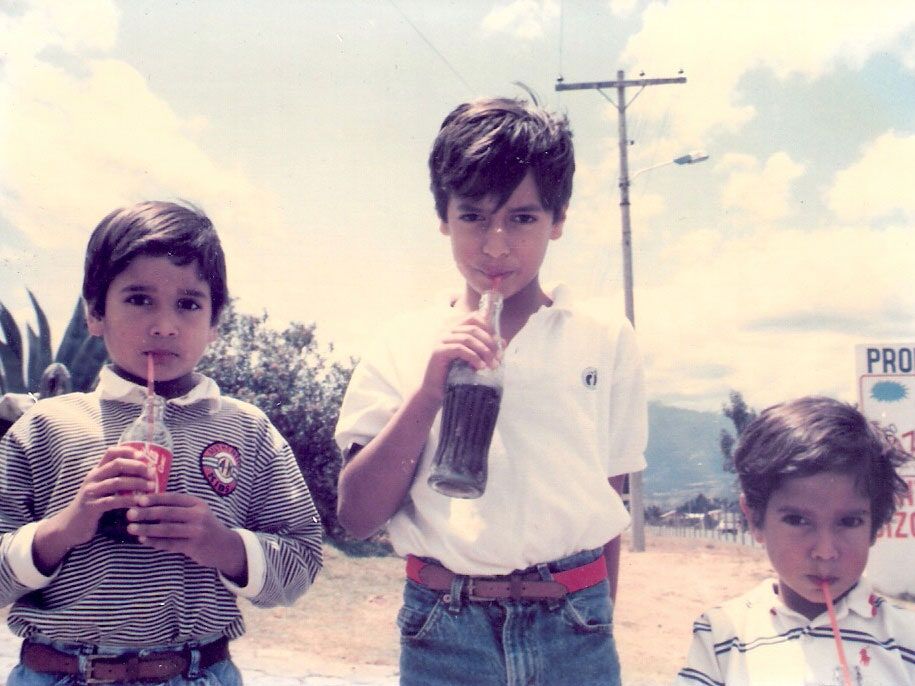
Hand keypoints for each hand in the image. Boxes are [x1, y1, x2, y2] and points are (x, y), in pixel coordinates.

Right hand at [56, 446, 155, 545]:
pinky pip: (112, 501)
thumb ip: (116, 479)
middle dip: (137, 467)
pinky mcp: (91, 507)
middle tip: (152, 473)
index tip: (145, 456)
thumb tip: (144, 473)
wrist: (70, 526)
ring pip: (116, 482)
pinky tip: (139, 502)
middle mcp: (93, 478)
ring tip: (151, 487)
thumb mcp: (102, 489)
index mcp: (96, 471)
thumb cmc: (92, 506)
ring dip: (137, 483)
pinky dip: (128, 500)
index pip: (111, 452)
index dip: (128, 451)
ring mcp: (91, 492)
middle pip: (117, 464)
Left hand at [127, 493, 246, 583]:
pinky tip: (143, 541)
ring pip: (167, 529)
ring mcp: (197, 530)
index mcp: (196, 503)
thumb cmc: (204, 527)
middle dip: (147, 513)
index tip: (138, 499)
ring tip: (131, 529)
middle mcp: (198, 514)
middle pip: (168, 512)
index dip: (155, 498)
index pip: (173, 498)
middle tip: (130, 513)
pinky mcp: (195, 546)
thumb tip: (148, 506)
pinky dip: (156, 542)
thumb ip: (177, 509)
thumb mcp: (196, 513)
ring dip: (147, 528)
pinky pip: (171, 543)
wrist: (225, 546)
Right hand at [420, 313, 501, 402]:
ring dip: (484, 351)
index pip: (474, 317)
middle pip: (473, 328)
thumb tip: (503, 342)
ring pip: (468, 338)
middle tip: (499, 358)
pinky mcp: (438, 351)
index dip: (489, 328)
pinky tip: (480, 367)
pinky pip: (460, 349)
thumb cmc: (454, 373)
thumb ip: (486, 348)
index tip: (499, 344)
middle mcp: (446, 330)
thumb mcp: (474, 358)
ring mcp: (441, 339)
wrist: (436, 389)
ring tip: (492, 365)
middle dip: (490, 343)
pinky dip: (473, 357)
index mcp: (455, 328)